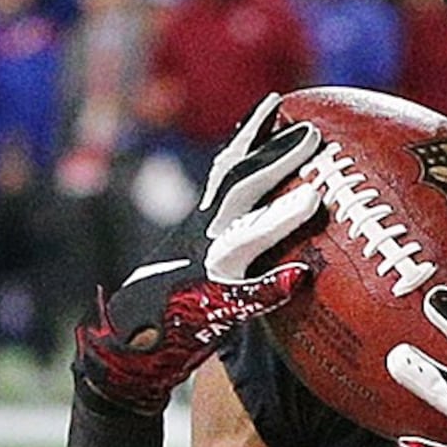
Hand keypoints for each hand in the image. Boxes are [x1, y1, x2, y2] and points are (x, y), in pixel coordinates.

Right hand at [73, 98, 321, 414]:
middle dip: (274, 157)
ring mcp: (204, 270)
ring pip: (242, 237)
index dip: (251, 133)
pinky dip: (271, 286)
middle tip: (312, 133)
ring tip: (315, 197)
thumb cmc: (181, 302)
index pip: (227, 168)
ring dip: (279, 217)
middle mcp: (203, 237)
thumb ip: (244, 238)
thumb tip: (300, 220)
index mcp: (204, 222)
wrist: (130, 345)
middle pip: (237, 188)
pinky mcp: (208, 307)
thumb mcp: (208, 257)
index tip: (278, 101)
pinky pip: (244, 297)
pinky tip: (302, 278)